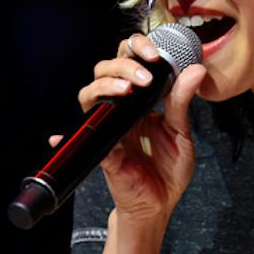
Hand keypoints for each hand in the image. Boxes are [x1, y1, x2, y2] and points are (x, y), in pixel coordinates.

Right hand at [49, 34, 206, 225]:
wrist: (160, 204)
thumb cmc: (169, 169)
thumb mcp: (181, 132)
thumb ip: (182, 102)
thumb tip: (195, 70)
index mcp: (140, 100)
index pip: (129, 61)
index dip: (137, 49)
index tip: (155, 53)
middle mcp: (120, 109)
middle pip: (104, 69)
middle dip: (122, 64)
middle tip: (145, 75)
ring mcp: (108, 128)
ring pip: (88, 94)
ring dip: (106, 86)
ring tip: (128, 90)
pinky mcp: (102, 151)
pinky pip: (80, 140)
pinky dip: (66, 137)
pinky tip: (58, 137)